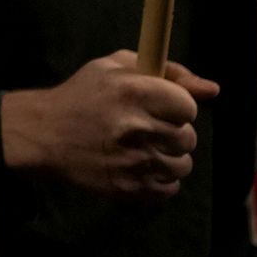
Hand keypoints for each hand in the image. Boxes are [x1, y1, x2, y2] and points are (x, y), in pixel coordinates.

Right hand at [1, 50, 216, 202]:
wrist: (44, 134)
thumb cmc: (83, 95)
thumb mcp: (115, 68)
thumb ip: (169, 72)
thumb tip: (212, 89)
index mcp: (133, 91)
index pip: (188, 106)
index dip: (177, 106)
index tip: (161, 106)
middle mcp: (136, 127)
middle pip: (188, 138)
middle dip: (171, 131)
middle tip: (147, 127)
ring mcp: (134, 161)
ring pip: (182, 165)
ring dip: (167, 156)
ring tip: (143, 148)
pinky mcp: (129, 188)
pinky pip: (170, 189)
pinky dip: (159, 179)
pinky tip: (139, 165)